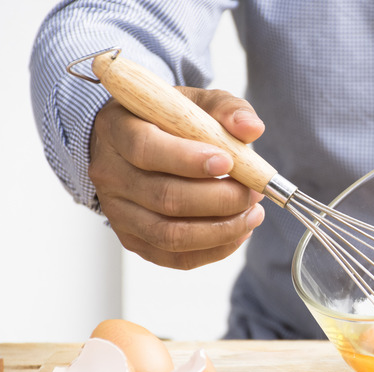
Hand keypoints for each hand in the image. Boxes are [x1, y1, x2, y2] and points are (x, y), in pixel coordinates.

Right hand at [89, 87, 265, 268]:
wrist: (138, 143)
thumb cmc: (170, 121)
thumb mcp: (196, 102)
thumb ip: (227, 109)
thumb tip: (252, 128)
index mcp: (119, 129)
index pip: (146, 149)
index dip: (189, 160)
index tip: (229, 162)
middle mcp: (111, 173)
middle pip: (164, 197)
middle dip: (219, 199)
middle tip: (252, 193)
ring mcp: (117, 211)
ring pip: (170, 234)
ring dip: (221, 229)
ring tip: (252, 215)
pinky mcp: (132, 239)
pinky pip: (174, 257)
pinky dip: (213, 250)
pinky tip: (237, 232)